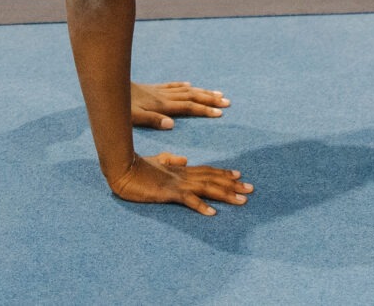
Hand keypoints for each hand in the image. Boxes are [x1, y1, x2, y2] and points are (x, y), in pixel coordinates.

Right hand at [109, 153, 252, 215]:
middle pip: (213, 178)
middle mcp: (182, 174)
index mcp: (180, 169)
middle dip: (233, 184)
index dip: (223, 173)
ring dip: (225, 194)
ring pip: (207, 187)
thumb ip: (171, 160)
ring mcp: (177, 183)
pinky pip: (187, 200)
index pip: (207, 170)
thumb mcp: (156, 162)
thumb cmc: (136, 168)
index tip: (239, 175)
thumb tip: (185, 159)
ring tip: (242, 200)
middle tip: (251, 189)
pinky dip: (200, 206)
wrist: (122, 169)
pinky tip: (212, 213)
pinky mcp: (168, 192)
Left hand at [130, 80, 229, 130]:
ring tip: (218, 94)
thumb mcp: (134, 117)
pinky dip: (184, 87)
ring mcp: (160, 91)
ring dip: (202, 92)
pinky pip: (174, 86)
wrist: (111, 86)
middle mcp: (165, 97)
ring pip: (186, 91)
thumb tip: (171, 124)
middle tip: (228, 102)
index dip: (204, 110)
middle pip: (192, 97)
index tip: (220, 113)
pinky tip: (190, 86)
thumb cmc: (122, 107)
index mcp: (163, 105)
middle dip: (210, 100)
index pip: (189, 107)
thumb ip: (153, 120)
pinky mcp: (154, 89)